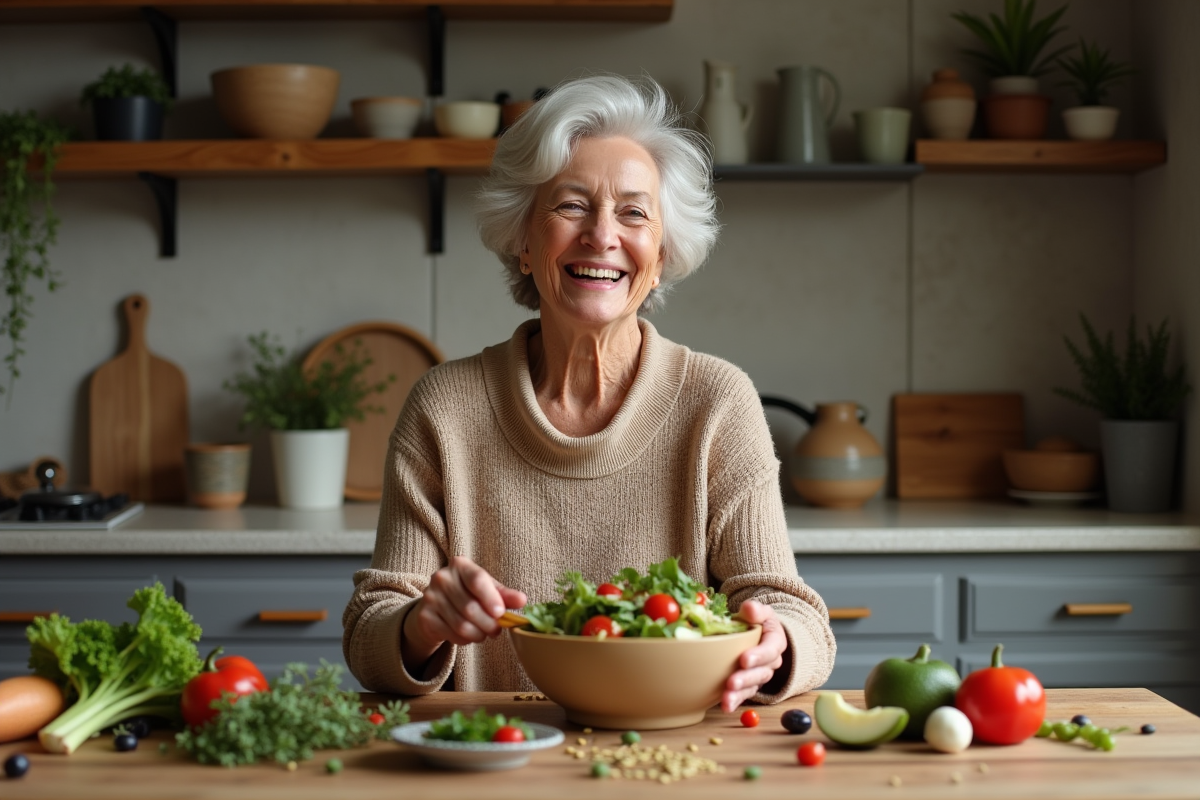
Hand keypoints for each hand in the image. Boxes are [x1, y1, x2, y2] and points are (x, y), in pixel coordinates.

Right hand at [402, 556, 526, 669]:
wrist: (435, 606)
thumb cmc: (467, 594)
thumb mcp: (487, 589)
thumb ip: (504, 595)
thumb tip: (522, 600)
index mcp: (460, 565)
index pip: (477, 580)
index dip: (491, 598)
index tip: (500, 613)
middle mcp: (442, 578)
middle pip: (470, 607)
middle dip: (489, 624)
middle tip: (497, 630)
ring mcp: (430, 597)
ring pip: (461, 625)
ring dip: (479, 634)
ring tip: (484, 633)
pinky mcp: (425, 616)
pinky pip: (451, 634)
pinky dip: (465, 640)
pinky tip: (468, 635)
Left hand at [721, 600, 786, 712]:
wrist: (759, 633)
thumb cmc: (758, 621)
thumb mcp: (760, 611)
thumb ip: (756, 609)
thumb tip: (750, 608)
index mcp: (775, 641)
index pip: (770, 649)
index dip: (758, 655)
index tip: (744, 659)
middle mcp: (771, 661)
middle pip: (761, 672)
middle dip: (746, 678)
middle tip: (732, 682)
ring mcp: (761, 674)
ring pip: (753, 686)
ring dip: (740, 694)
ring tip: (726, 699)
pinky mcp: (751, 684)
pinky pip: (745, 695)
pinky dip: (736, 701)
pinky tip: (726, 707)